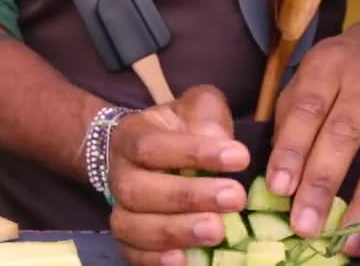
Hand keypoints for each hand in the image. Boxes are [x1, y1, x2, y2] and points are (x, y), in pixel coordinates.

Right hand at [109, 86, 250, 265]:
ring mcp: (119, 208)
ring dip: (174, 232)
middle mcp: (119, 174)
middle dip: (187, 197)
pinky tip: (184, 260)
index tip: (240, 157)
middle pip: (139, 190)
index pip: (153, 146)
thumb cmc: (179, 129)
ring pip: (131, 226)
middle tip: (234, 197)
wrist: (145, 151)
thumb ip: (208, 116)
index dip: (193, 153)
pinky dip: (153, 260)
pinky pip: (130, 253)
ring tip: (217, 231)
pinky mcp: (126, 238)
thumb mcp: (195, 108)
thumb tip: (224, 145)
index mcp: (132, 136)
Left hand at [265, 16, 359, 255]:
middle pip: (342, 136)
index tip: (278, 188)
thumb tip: (279, 171)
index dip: (292, 152)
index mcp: (325, 67)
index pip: (305, 111)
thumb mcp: (307, 77)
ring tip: (344, 238)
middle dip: (321, 183)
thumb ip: (290, 117)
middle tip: (304, 224)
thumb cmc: (339, 67)